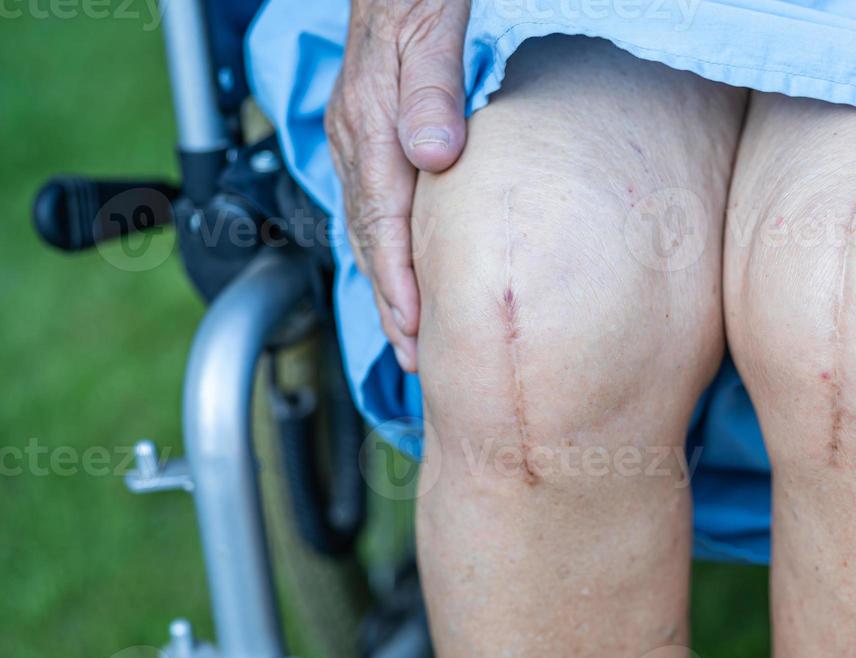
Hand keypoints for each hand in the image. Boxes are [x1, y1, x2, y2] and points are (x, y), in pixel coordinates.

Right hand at [326, 0, 470, 372]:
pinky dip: (386, 245)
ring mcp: (356, 133)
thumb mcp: (433, 31)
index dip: (397, 282)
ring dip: (387, 282)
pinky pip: (372, 202)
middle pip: (369, 236)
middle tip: (415, 359)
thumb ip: (432, 92)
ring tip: (409, 332)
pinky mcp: (366, 128)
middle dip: (390, 302)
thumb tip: (433, 156)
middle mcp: (354, 135)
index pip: (382, 222)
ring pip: (367, 224)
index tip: (416, 330)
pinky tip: (402, 268)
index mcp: (369, 124)